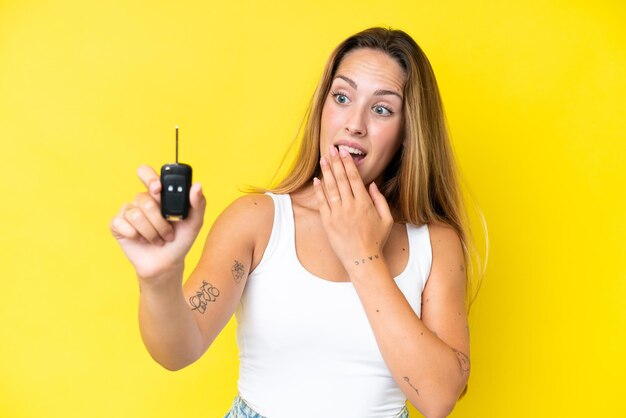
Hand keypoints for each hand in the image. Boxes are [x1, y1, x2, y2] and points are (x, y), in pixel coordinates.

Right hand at [109, 165, 205, 280]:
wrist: (167, 263)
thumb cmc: (180, 240)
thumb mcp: (195, 223)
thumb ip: (198, 203)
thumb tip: (197, 185)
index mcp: (158, 195)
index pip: (146, 173)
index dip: (149, 178)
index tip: (158, 189)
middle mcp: (142, 200)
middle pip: (144, 199)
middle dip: (159, 221)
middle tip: (168, 233)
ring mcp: (128, 212)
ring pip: (135, 214)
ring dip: (151, 232)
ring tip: (158, 240)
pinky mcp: (117, 225)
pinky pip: (120, 223)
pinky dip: (134, 235)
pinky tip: (141, 240)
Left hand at [313, 146, 393, 269]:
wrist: (362, 259)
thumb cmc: (376, 240)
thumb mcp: (386, 219)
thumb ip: (380, 200)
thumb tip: (372, 184)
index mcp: (365, 204)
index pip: (355, 178)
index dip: (348, 164)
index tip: (344, 153)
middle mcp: (350, 206)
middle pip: (342, 179)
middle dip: (336, 162)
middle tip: (332, 149)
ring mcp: (338, 214)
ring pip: (331, 188)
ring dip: (327, 172)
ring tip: (324, 159)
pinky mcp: (328, 222)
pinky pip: (322, 203)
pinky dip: (319, 190)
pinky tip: (317, 180)